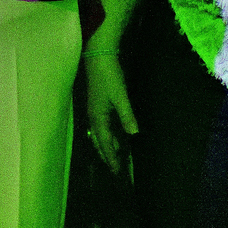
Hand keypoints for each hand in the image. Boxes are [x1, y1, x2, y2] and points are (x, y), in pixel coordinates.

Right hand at [84, 52, 138, 176]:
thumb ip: (127, 115)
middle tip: (116, 168)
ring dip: (107, 145)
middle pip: (99, 141)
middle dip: (107, 155)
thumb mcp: (120, 96)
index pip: (105, 143)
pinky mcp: (97, 104)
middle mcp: (94, 117)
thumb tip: (134, 134)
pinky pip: (101, 126)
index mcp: (98, 117)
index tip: (117, 171)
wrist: (98, 56)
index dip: (111, 157)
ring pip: (99, 134)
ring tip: (116, 155)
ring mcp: (94, 110)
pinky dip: (107, 135)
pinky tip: (114, 134)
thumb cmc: (109, 76)